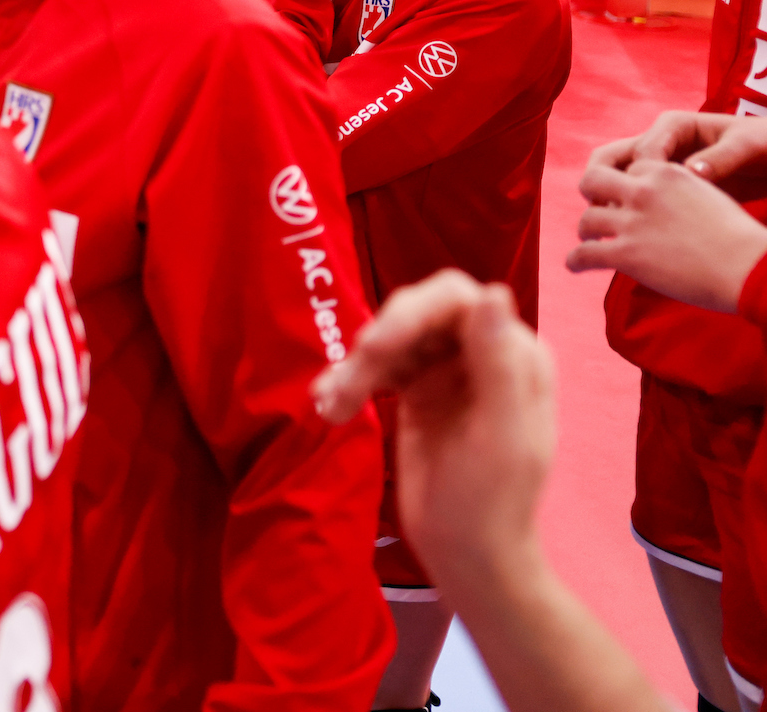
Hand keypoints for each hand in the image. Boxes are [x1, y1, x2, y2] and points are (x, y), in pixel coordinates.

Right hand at [313, 271, 551, 590]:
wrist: (467, 555)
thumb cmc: (492, 501)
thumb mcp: (500, 436)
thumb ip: (499, 365)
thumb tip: (491, 292)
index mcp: (517, 356)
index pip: (460, 299)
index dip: (413, 310)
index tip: (375, 346)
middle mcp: (483, 352)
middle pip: (420, 312)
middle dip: (379, 340)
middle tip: (348, 381)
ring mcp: (449, 370)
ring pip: (393, 339)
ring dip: (357, 366)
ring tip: (330, 404)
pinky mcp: (418, 391)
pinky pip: (379, 368)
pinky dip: (351, 382)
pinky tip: (330, 406)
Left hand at [569, 152, 766, 310]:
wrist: (749, 268)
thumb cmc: (740, 239)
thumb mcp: (709, 197)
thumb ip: (682, 193)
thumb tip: (669, 207)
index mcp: (666, 172)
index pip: (631, 165)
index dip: (627, 181)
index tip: (627, 197)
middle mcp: (644, 191)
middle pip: (593, 179)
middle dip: (591, 194)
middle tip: (597, 210)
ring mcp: (632, 222)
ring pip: (587, 220)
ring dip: (584, 232)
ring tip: (586, 241)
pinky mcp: (626, 254)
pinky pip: (585, 254)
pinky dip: (575, 260)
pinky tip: (574, 266)